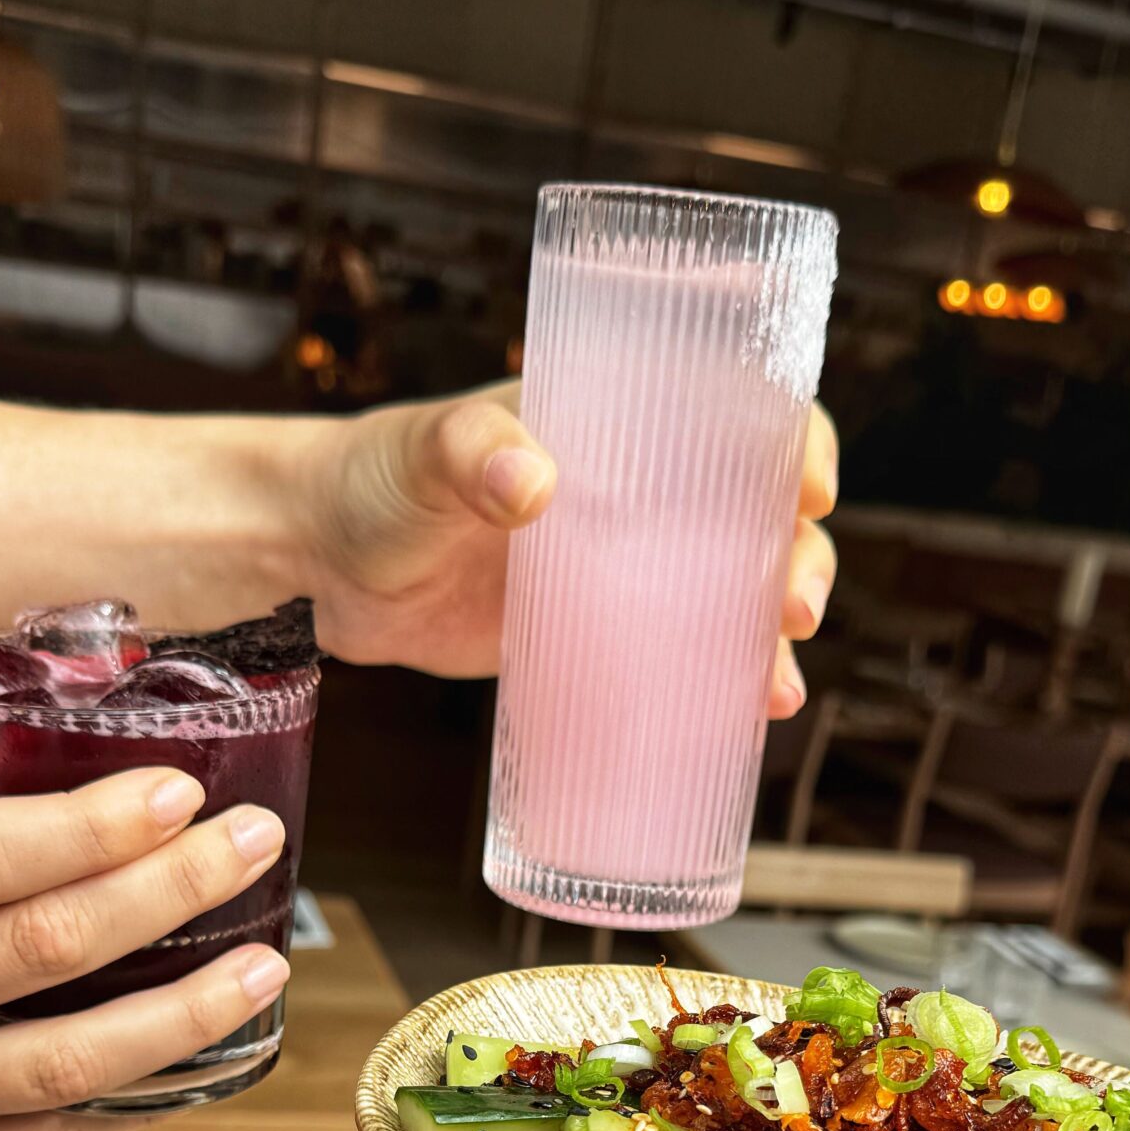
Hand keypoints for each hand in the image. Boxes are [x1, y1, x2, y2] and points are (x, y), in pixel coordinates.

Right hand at [0, 757, 287, 1130]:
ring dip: (188, 1012)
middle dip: (173, 890)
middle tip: (254, 846)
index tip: (181, 792)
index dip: (94, 826)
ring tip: (264, 965)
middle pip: (46, 949)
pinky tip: (203, 1050)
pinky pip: (55, 1130)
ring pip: (70, 1061)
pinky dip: (142, 1091)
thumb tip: (86, 730)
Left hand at [298, 383, 838, 715]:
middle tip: (794, 610)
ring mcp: (619, 570)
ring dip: (770, 636)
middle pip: (757, 516)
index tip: (810, 489)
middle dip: (800, 560)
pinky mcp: (590, 636)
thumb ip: (472, 454)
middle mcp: (635, 493)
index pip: (737, 412)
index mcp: (615, 421)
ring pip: (730, 594)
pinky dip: (720, 685)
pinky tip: (748, 718)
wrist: (319, 566)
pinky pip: (676, 657)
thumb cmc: (371, 481)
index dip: (795, 442)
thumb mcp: (425, 454)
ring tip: (775, 686)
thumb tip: (534, 483)